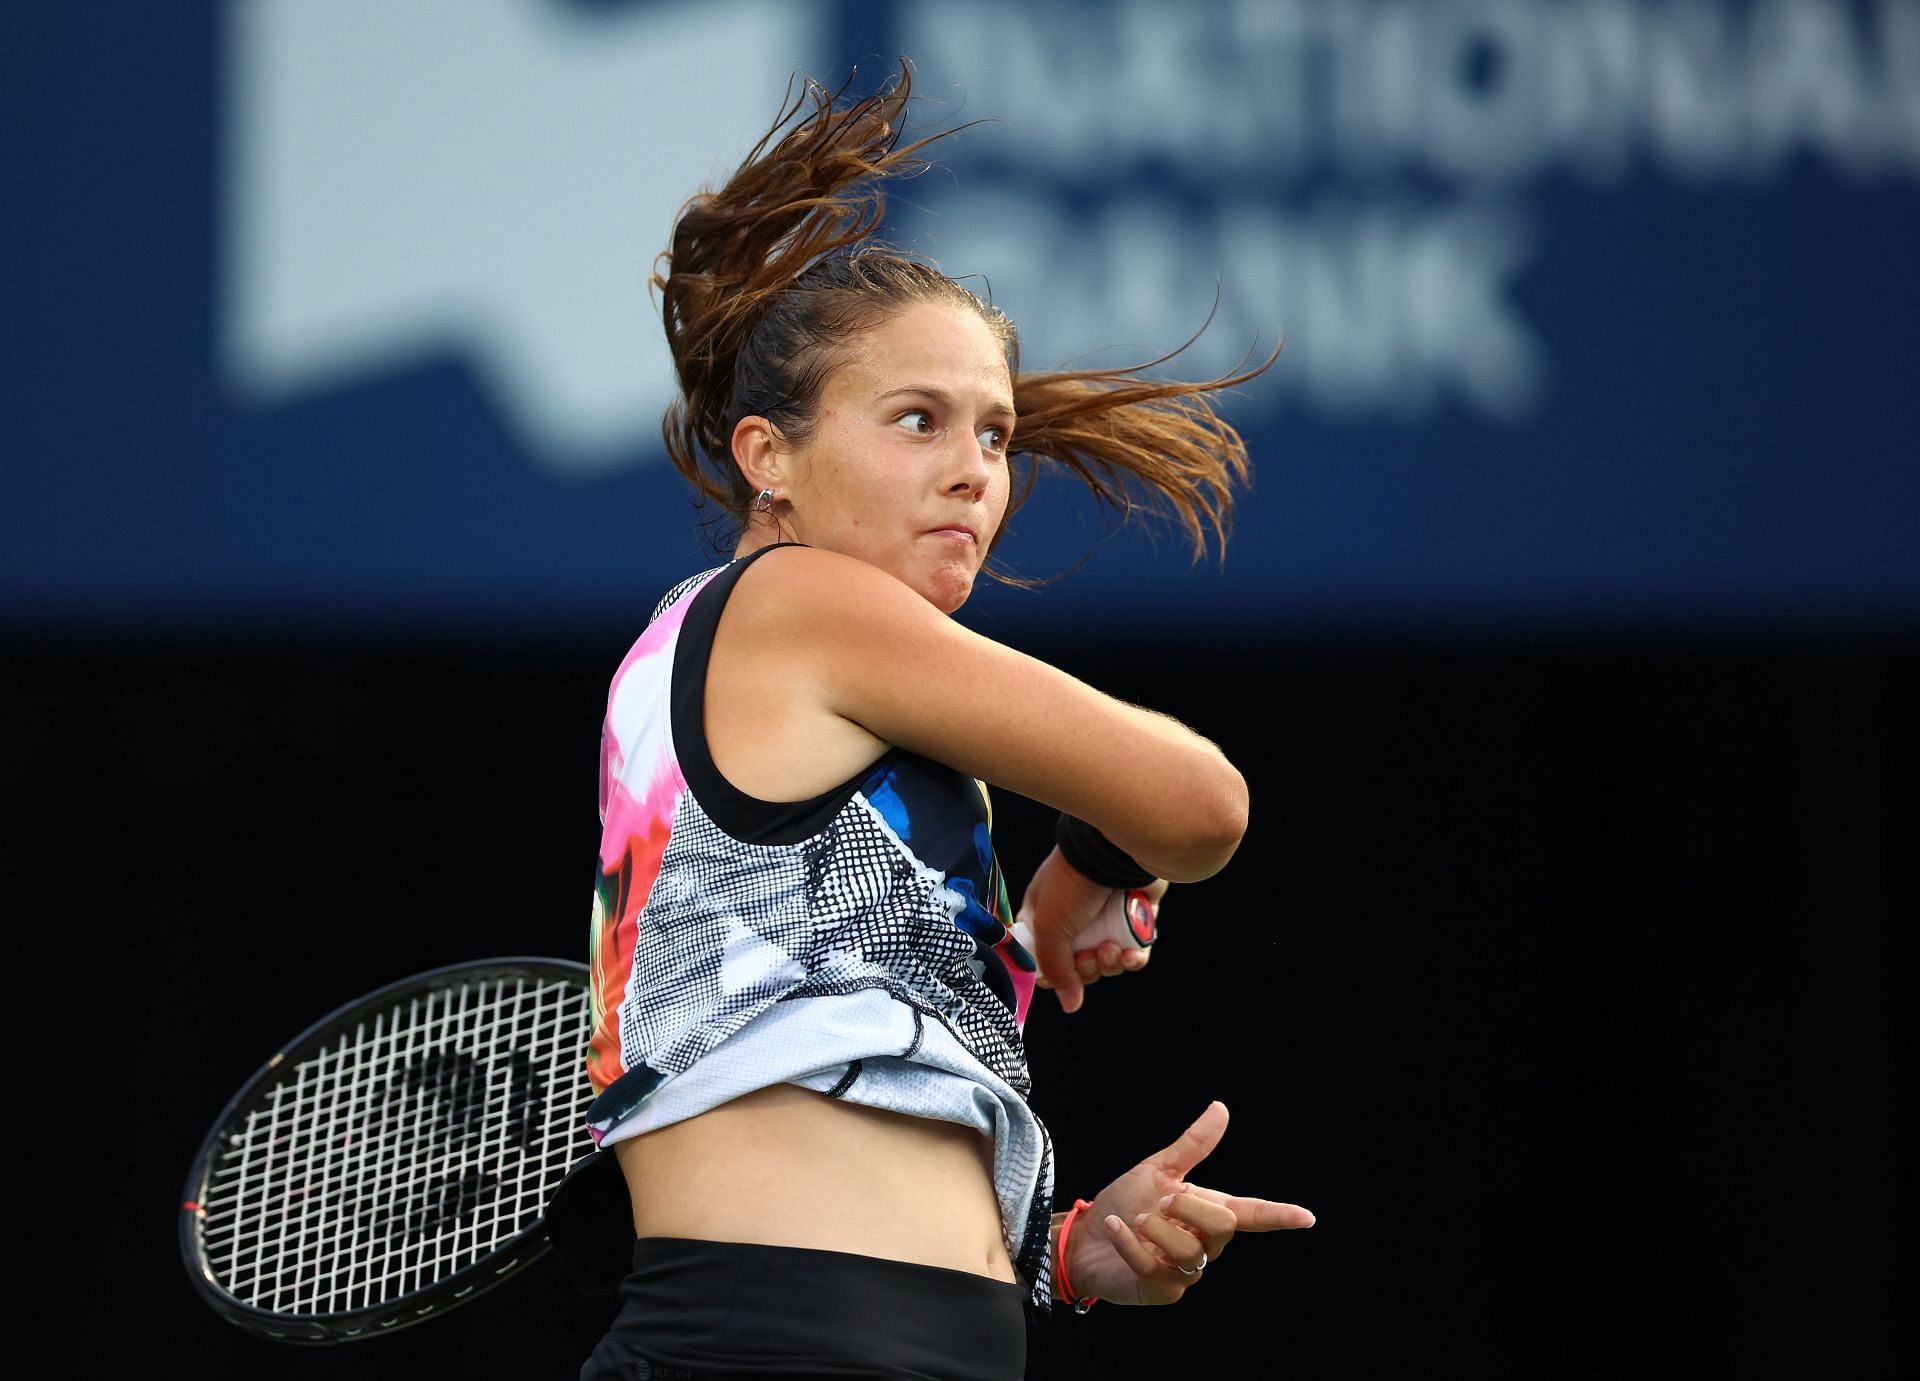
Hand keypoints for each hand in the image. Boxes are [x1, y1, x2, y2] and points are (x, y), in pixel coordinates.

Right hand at [1016, 846, 1165, 1012]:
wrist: (1116, 852)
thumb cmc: (1074, 881)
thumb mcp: (1050, 926)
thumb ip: (1056, 969)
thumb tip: (1070, 1004)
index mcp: (1044, 917)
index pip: (1042, 958)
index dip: (1051, 974)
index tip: (1059, 979)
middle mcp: (1074, 919)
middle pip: (1078, 966)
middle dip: (1087, 969)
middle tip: (1091, 956)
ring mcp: (1106, 918)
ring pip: (1108, 961)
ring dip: (1111, 964)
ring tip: (1113, 949)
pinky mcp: (1134, 917)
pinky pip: (1134, 951)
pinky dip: (1134, 958)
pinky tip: (1132, 954)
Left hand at [1060, 1101, 1313, 1306]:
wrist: (1086, 1237)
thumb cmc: (1125, 1202)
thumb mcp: (1158, 1170)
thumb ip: (1192, 1145)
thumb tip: (1221, 1108)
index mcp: (1208, 1211)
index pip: (1252, 1214)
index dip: (1279, 1216)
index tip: (1308, 1217)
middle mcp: (1205, 1244)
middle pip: (1222, 1226)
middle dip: (1189, 1207)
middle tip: (1160, 1202)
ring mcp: (1186, 1272)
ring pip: (1189, 1249)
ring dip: (1154, 1227)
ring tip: (1134, 1219)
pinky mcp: (1162, 1291)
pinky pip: (1154, 1266)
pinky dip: (1129, 1242)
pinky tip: (1116, 1227)